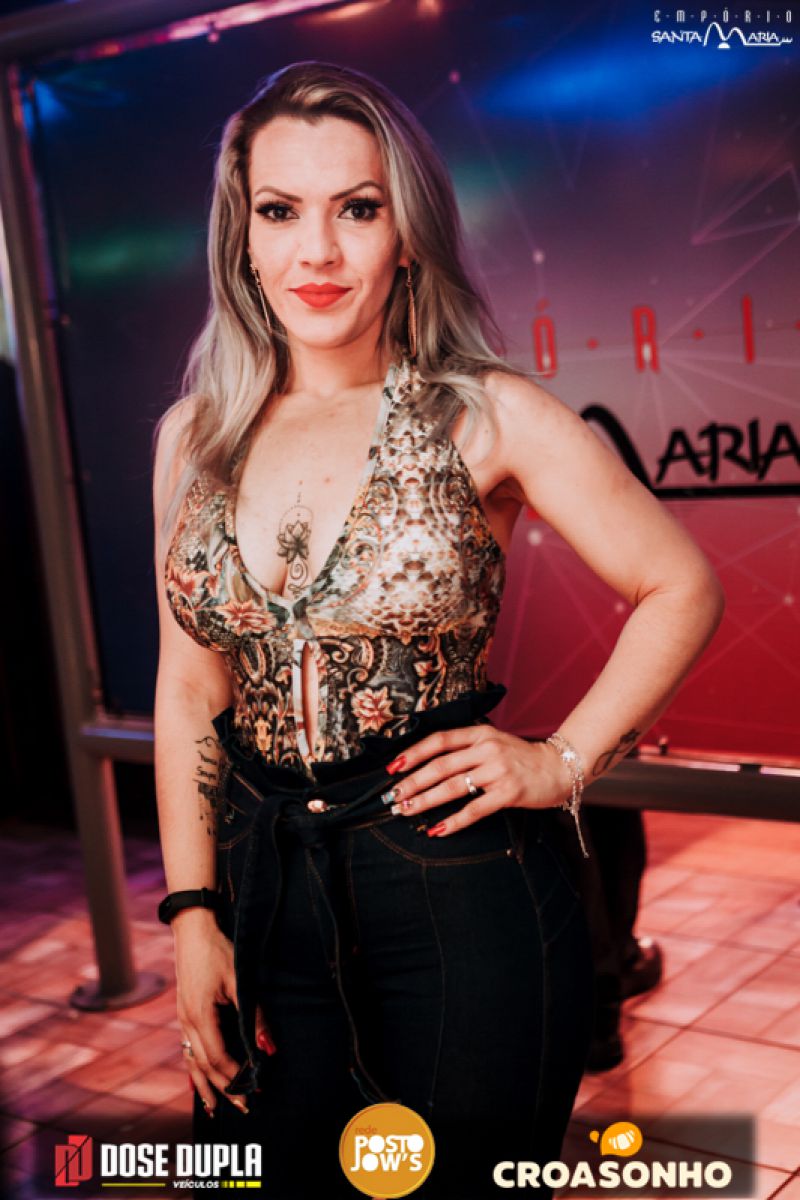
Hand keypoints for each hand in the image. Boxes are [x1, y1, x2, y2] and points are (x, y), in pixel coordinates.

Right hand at [172, 909, 275, 1116]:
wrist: (192, 929)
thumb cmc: (217, 951)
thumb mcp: (240, 980)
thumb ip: (254, 1016)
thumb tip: (269, 1048)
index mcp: (199, 1016)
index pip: (218, 1058)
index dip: (236, 1075)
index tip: (254, 1087)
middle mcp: (187, 1022)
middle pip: (204, 1065)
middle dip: (223, 1088)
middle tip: (243, 1106)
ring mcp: (182, 1018)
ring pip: (192, 1061)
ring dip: (204, 1085)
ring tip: (213, 1109)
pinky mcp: (183, 1012)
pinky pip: (188, 1049)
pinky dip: (194, 1068)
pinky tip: (198, 1078)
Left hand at [382, 725, 572, 835]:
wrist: (559, 767)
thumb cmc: (521, 757)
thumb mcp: (494, 741)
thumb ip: (467, 748)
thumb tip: (429, 764)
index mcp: (480, 733)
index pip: (439, 740)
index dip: (414, 753)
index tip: (393, 768)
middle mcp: (487, 749)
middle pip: (441, 765)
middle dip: (412, 782)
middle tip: (392, 796)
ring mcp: (498, 770)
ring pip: (452, 786)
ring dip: (425, 800)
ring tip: (406, 810)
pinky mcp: (509, 793)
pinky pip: (474, 809)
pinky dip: (453, 821)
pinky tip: (437, 829)